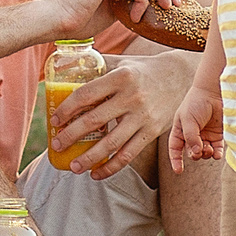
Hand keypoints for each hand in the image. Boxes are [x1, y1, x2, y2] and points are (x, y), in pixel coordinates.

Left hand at [47, 57, 184, 178]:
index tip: (54, 120)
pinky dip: (111, 167)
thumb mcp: (122, 61)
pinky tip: (96, 174)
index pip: (86, 94)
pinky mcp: (152, 132)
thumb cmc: (142, 69)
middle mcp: (132, 97)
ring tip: (72, 167)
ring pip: (111, 143)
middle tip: (56, 145)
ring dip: (89, 158)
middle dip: (71, 136)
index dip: (67, 109)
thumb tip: (64, 71)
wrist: (180, 77)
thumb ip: (97, 65)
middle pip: (94, 121)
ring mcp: (143, 117)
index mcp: (121, 76)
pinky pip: (128, 154)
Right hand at [171, 85, 223, 171]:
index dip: (176, 160)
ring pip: (204, 153)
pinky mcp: (218, 136)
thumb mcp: (188, 120)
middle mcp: (192, 135)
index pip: (175, 149)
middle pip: (191, 153)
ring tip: (208, 148)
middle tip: (199, 151)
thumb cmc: (196, 103)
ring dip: (206, 154)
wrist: (214, 92)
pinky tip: (216, 153)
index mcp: (180, 130)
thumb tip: (196, 153)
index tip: (179, 171)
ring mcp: (205, 136)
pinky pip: (217, 150)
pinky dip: (216, 154)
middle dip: (195, 155)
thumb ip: (191, 137)